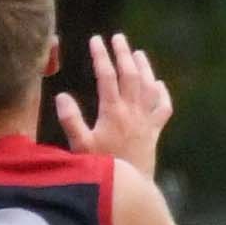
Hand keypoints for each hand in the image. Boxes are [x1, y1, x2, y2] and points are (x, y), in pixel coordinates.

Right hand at [57, 34, 172, 175]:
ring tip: (138, 53)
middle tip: (118, 38)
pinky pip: (163, 108)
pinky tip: (159, 85)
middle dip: (123, 54)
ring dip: (144, 68)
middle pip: (130, 75)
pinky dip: (162, 94)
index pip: (106, 77)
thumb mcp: (81, 146)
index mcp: (113, 112)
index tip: (96, 40)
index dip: (101, 56)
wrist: (132, 186)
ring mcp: (146, 120)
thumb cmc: (103, 167)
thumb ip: (71, 121)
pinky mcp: (154, 131)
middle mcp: (132, 112)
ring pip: (149, 86)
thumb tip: (62, 97)